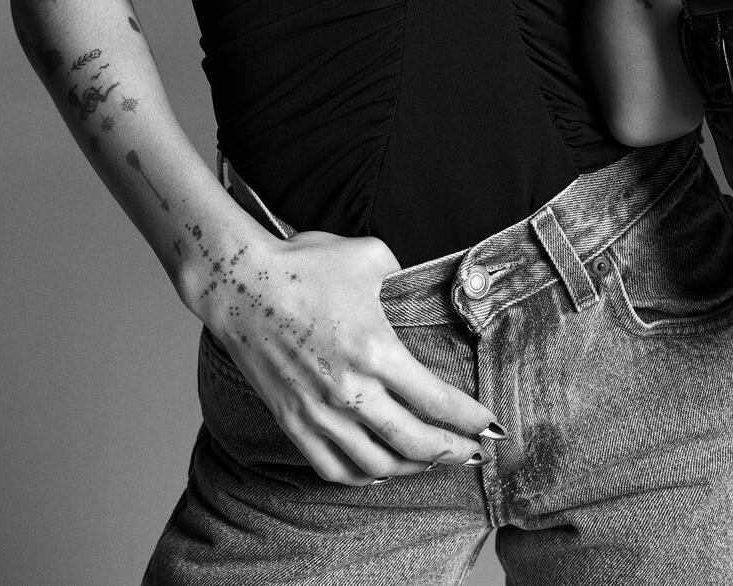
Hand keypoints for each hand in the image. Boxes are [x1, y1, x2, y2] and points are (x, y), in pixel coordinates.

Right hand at [204, 224, 500, 483]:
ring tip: (432, 460)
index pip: (438, 402)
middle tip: (473, 451)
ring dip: (413, 468)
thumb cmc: (306, 264)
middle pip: (416, 443)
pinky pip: (334, 468)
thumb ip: (403, 278)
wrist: (241, 284)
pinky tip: (381, 468)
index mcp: (377, 351)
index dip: (470, 419)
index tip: (490, 425)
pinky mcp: (293, 421)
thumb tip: (420, 290)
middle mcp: (352, 391)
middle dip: (453, 452)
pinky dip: (364, 475)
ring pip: (378, 464)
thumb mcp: (371, 256)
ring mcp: (320, 413)